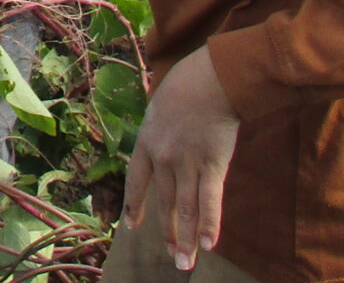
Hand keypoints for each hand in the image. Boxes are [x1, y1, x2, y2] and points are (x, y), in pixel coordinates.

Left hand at [123, 46, 240, 270]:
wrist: (209, 79)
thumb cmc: (187, 85)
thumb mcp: (160, 106)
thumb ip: (161, 129)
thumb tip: (164, 140)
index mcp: (146, 142)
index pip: (136, 181)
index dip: (134, 205)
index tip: (131, 227)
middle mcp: (162, 158)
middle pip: (163, 203)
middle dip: (166, 233)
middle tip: (171, 259)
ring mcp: (186, 163)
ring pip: (184, 209)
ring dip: (185, 240)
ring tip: (184, 263)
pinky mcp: (212, 165)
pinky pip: (209, 201)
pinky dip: (209, 224)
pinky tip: (207, 245)